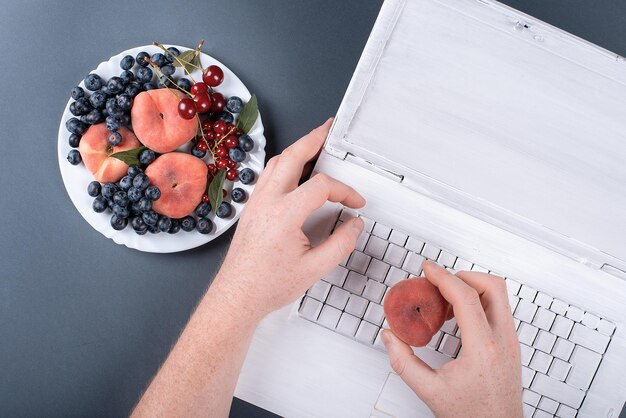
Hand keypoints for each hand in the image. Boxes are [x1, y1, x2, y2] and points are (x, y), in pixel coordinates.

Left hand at [212, 119, 365, 320]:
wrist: (236, 296)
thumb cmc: (267, 285)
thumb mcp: (314, 269)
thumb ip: (340, 244)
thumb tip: (354, 225)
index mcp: (284, 215)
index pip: (321, 186)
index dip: (344, 191)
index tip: (355, 204)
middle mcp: (267, 202)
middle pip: (292, 156)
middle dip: (314, 139)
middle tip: (330, 129)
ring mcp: (255, 203)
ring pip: (276, 162)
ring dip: (297, 149)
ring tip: (314, 144)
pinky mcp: (251, 208)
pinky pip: (268, 175)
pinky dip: (284, 164)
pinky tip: (293, 169)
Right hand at [381, 261, 521, 417]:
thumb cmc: (473, 416)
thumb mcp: (429, 391)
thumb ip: (403, 362)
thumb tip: (390, 337)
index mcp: (483, 348)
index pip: (466, 297)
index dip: (444, 277)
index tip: (428, 268)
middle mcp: (503, 341)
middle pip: (492, 286)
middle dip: (463, 276)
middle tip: (439, 282)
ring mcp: (511, 342)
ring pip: (498, 296)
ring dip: (471, 289)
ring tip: (445, 302)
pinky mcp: (511, 346)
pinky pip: (498, 311)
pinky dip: (478, 304)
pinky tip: (458, 318)